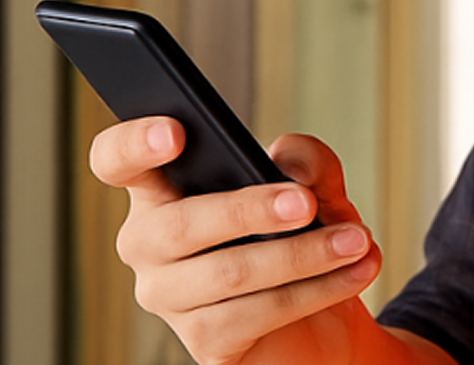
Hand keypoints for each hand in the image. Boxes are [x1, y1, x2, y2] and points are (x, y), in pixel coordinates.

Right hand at [90, 117, 386, 364]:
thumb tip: (291, 161)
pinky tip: (354, 273)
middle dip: (249, 210)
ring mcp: (171, 298)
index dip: (134, 143)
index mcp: (164, 191)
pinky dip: (314, 290)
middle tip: (307, 204)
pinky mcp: (204, 342)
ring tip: (356, 240)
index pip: (118, 160)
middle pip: (179, 224)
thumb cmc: (303, 239)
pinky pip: (254, 314)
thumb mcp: (316, 191)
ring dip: (302, 255)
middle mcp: (151, 244)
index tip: (176, 132)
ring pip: (227, 272)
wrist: (326, 321)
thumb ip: (309, 163)